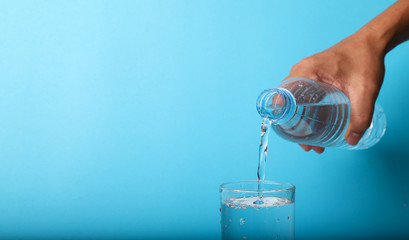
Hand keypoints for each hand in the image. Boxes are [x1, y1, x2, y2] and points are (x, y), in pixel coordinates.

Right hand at [285, 32, 384, 153]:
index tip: (291, 134)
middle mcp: (301, 70)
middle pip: (287, 101)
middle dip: (294, 125)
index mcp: (307, 71)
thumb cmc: (366, 59)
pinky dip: (304, 109)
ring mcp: (305, 71)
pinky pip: (301, 93)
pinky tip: (315, 123)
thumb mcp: (365, 91)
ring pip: (294, 99)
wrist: (372, 42)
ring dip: (299, 119)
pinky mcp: (312, 73)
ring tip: (312, 139)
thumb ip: (360, 117)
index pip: (282, 95)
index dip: (283, 117)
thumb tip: (351, 140)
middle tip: (307, 144)